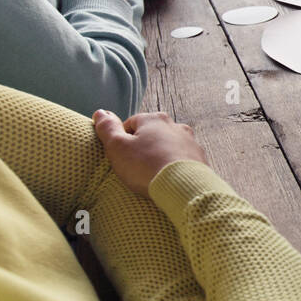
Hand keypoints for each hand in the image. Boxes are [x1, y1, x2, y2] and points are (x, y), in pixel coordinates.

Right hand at [91, 110, 208, 197]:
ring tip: (153, 174)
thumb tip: (100, 113)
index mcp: (154, 119)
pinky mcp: (200, 159)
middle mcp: (175, 126)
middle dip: (143, 147)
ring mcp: (191, 142)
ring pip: (169, 146)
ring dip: (161, 156)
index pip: (131, 123)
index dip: (122, 140)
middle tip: (135, 167)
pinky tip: (169, 179)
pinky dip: (175, 167)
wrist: (184, 188)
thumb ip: (107, 128)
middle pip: (152, 134)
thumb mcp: (117, 147)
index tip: (120, 156)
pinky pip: (183, 160)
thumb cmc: (147, 167)